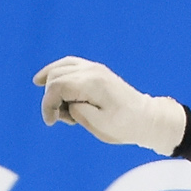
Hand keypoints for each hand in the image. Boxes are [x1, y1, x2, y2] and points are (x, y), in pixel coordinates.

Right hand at [34, 56, 186, 155]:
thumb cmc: (124, 125)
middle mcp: (92, 70)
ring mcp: (94, 68)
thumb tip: (65, 103)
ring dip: (51, 84)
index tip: (51, 122)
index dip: (48, 104)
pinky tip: (45, 79)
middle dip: (50, 97)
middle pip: (56, 75)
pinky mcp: (95, 71)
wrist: (146, 119)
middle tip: (62, 118)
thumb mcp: (99, 125)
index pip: (57, 86)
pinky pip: (69, 65)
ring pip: (60, 67)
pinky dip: (57, 72)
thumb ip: (77, 112)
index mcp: (93, 83)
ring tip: (50, 99)